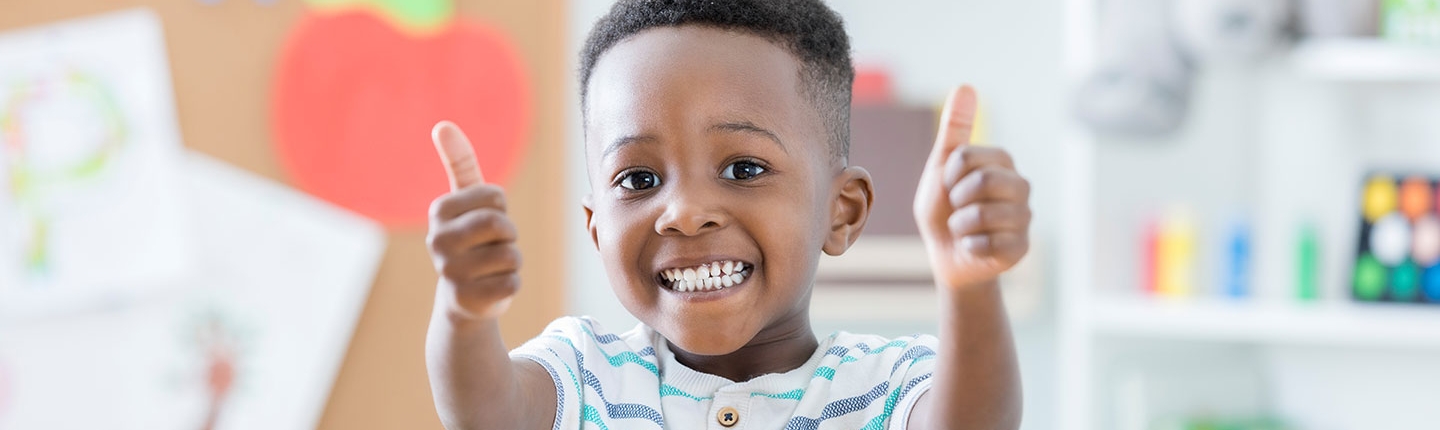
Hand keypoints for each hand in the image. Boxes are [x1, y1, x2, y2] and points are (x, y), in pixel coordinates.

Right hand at [426, 121, 520, 318]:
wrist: (462, 296)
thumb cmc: (471, 238)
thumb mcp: (466, 201)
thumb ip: (460, 162)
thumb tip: (443, 125)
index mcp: (439, 211)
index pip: (496, 197)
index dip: (499, 209)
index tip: (483, 222)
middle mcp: (437, 241)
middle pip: (501, 225)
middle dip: (507, 235)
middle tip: (491, 245)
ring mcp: (451, 272)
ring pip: (510, 255)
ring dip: (511, 260)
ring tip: (490, 267)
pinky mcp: (468, 300)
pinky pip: (513, 281)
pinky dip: (511, 284)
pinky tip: (490, 287)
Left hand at [913, 86, 1030, 290]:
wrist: (947, 254)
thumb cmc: (944, 207)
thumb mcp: (942, 166)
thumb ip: (955, 128)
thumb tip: (965, 85)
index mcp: (1003, 161)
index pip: (968, 157)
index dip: (948, 175)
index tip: (949, 186)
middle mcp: (1020, 186)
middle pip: (983, 181)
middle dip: (956, 199)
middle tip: (957, 208)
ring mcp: (1024, 217)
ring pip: (982, 215)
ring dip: (959, 226)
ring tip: (964, 228)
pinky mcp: (1021, 247)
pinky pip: (987, 244)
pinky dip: (969, 247)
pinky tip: (973, 246)